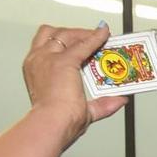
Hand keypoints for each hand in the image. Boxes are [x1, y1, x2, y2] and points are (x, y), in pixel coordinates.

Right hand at [22, 25, 125, 144]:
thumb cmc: (59, 121)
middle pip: (55, 34)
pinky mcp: (64, 61)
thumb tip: (121, 99)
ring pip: (67, 34)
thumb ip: (103, 104)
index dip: (65, 42)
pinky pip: (83, 44)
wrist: (52, 123)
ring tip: (100, 36)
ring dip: (84, 33)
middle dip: (74, 33)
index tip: (80, 43)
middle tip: (92, 38)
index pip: (48, 46)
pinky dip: (95, 37)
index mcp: (35, 69)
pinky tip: (105, 35)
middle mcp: (38, 59)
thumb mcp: (83, 109)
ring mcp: (49, 58)